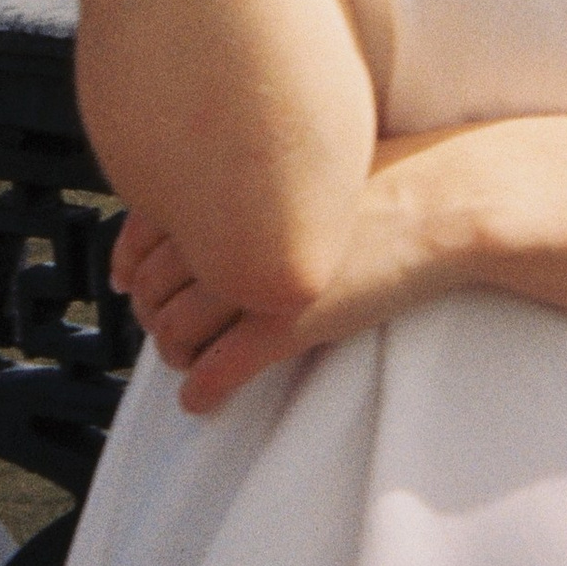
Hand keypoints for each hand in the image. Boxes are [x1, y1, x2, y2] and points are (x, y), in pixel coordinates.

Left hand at [114, 145, 454, 414]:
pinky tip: (200, 401)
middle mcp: (233, 224)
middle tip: (165, 326)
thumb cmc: (380, 177)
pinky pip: (220, 368)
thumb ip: (251, 182)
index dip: (130, 262)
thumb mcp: (302, 165)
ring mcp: (257, 276)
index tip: (128, 279)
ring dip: (174, 354)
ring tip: (188, 361)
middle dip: (153, 312)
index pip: (146, 229)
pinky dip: (201, 390)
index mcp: (232, 179)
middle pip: (155, 283)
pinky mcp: (288, 321)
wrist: (439, 200)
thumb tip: (211, 209)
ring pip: (177, 329)